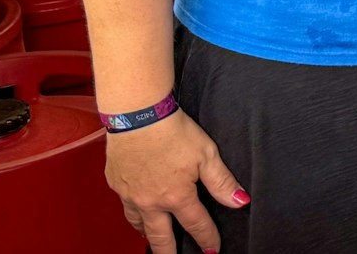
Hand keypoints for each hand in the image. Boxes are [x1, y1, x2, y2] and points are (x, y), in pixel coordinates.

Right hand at [105, 111, 248, 252]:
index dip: (207, 239)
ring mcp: (130, 194)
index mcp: (176, 196)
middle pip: (161, 236)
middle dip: (169, 252)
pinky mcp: (116, 182)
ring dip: (148, 234)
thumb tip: (239, 202)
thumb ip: (222, 182)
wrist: (137, 116)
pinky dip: (133, 213)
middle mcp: (151, 201)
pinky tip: (136, 211)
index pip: (196, 225)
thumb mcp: (207, 155)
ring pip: (138, 223)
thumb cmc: (173, 131)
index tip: (212, 250)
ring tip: (154, 239)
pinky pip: (125, 206)